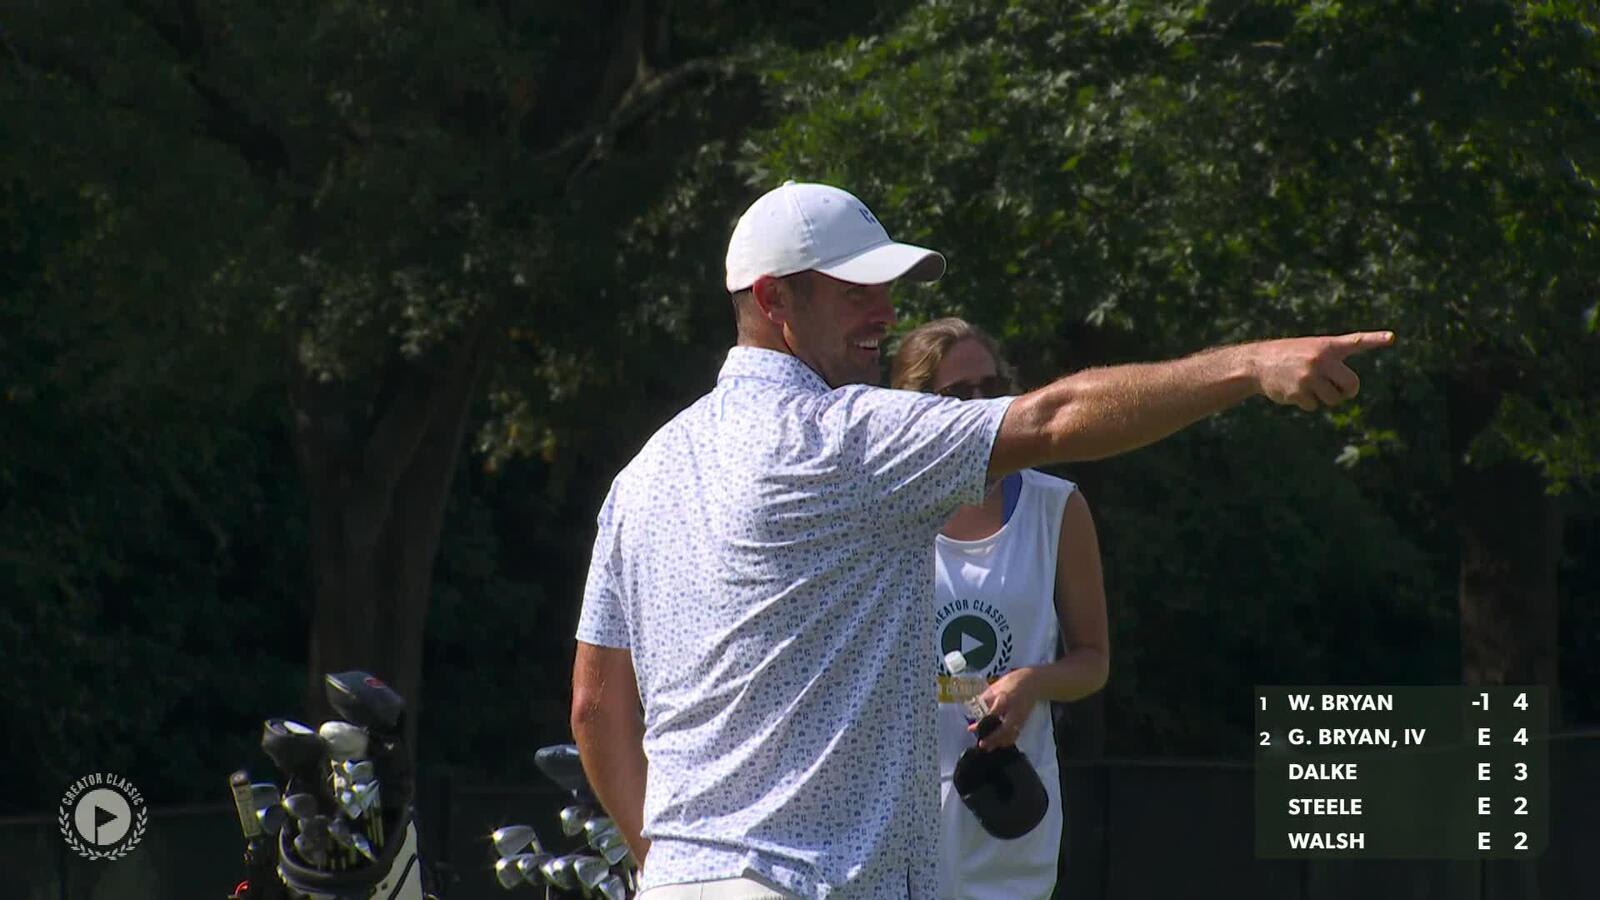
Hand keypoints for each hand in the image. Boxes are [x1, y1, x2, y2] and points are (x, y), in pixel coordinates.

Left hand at [969, 668, 1039, 750]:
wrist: (1032, 683)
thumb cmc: (1011, 682)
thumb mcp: (995, 687)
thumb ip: (985, 700)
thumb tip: (973, 711)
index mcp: (1005, 700)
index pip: (992, 715)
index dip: (981, 724)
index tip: (971, 729)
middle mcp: (1014, 712)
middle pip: (1004, 730)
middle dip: (992, 739)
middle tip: (981, 744)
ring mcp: (1020, 718)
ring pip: (1010, 735)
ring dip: (999, 742)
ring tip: (987, 747)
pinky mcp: (1024, 722)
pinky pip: (1015, 735)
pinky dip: (1007, 741)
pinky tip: (998, 743)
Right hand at [1252, 331, 1394, 410]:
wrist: (1258, 362)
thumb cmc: (1291, 355)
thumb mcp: (1313, 350)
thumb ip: (1334, 362)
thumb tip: (1349, 391)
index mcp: (1328, 346)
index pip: (1356, 342)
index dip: (1375, 339)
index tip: (1391, 338)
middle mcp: (1321, 359)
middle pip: (1351, 384)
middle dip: (1347, 392)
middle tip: (1340, 391)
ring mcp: (1309, 376)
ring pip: (1333, 399)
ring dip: (1325, 398)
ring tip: (1309, 386)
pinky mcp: (1298, 391)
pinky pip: (1314, 405)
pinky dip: (1307, 402)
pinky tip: (1294, 390)